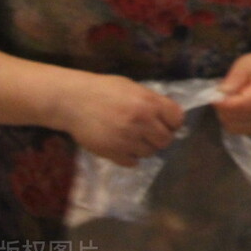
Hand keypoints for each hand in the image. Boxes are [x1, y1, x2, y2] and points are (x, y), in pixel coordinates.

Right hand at [61, 74, 183, 166]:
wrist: (72, 101)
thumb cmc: (104, 90)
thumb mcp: (133, 88)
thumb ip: (152, 101)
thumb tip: (168, 115)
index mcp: (150, 103)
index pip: (177, 119)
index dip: (173, 122)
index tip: (167, 123)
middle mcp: (142, 122)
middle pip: (166, 140)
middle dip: (160, 137)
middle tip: (150, 133)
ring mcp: (127, 139)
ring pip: (150, 153)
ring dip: (145, 147)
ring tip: (134, 139)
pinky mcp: (112, 152)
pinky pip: (132, 162)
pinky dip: (130, 156)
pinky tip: (123, 147)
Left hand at [213, 52, 250, 134]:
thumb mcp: (246, 64)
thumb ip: (235, 77)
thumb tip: (222, 93)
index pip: (243, 105)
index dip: (225, 104)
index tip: (214, 97)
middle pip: (238, 118)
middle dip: (223, 109)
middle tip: (220, 96)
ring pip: (236, 127)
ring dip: (225, 116)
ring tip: (227, 102)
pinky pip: (239, 131)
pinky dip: (231, 123)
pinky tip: (232, 110)